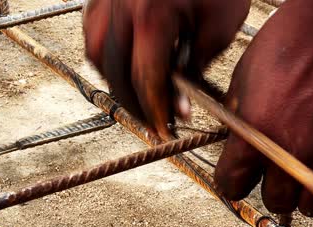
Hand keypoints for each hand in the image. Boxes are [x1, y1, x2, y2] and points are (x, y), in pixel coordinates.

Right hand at [83, 0, 249, 137]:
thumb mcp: (219, 27)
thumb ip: (194, 67)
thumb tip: (179, 102)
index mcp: (152, 14)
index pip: (145, 78)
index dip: (156, 110)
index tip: (166, 129)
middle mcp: (121, 6)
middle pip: (115, 72)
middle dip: (135, 104)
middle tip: (154, 120)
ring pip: (96, 54)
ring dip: (115, 81)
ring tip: (138, 96)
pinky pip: (93, 31)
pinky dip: (105, 55)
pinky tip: (123, 64)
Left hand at [214, 0, 312, 217]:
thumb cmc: (285, 46)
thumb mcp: (241, 80)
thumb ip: (234, 122)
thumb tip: (233, 147)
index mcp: (252, 137)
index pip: (231, 186)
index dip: (233, 181)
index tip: (239, 175)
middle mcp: (287, 154)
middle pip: (273, 200)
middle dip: (270, 186)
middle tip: (277, 166)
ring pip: (309, 206)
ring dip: (304, 192)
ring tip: (307, 167)